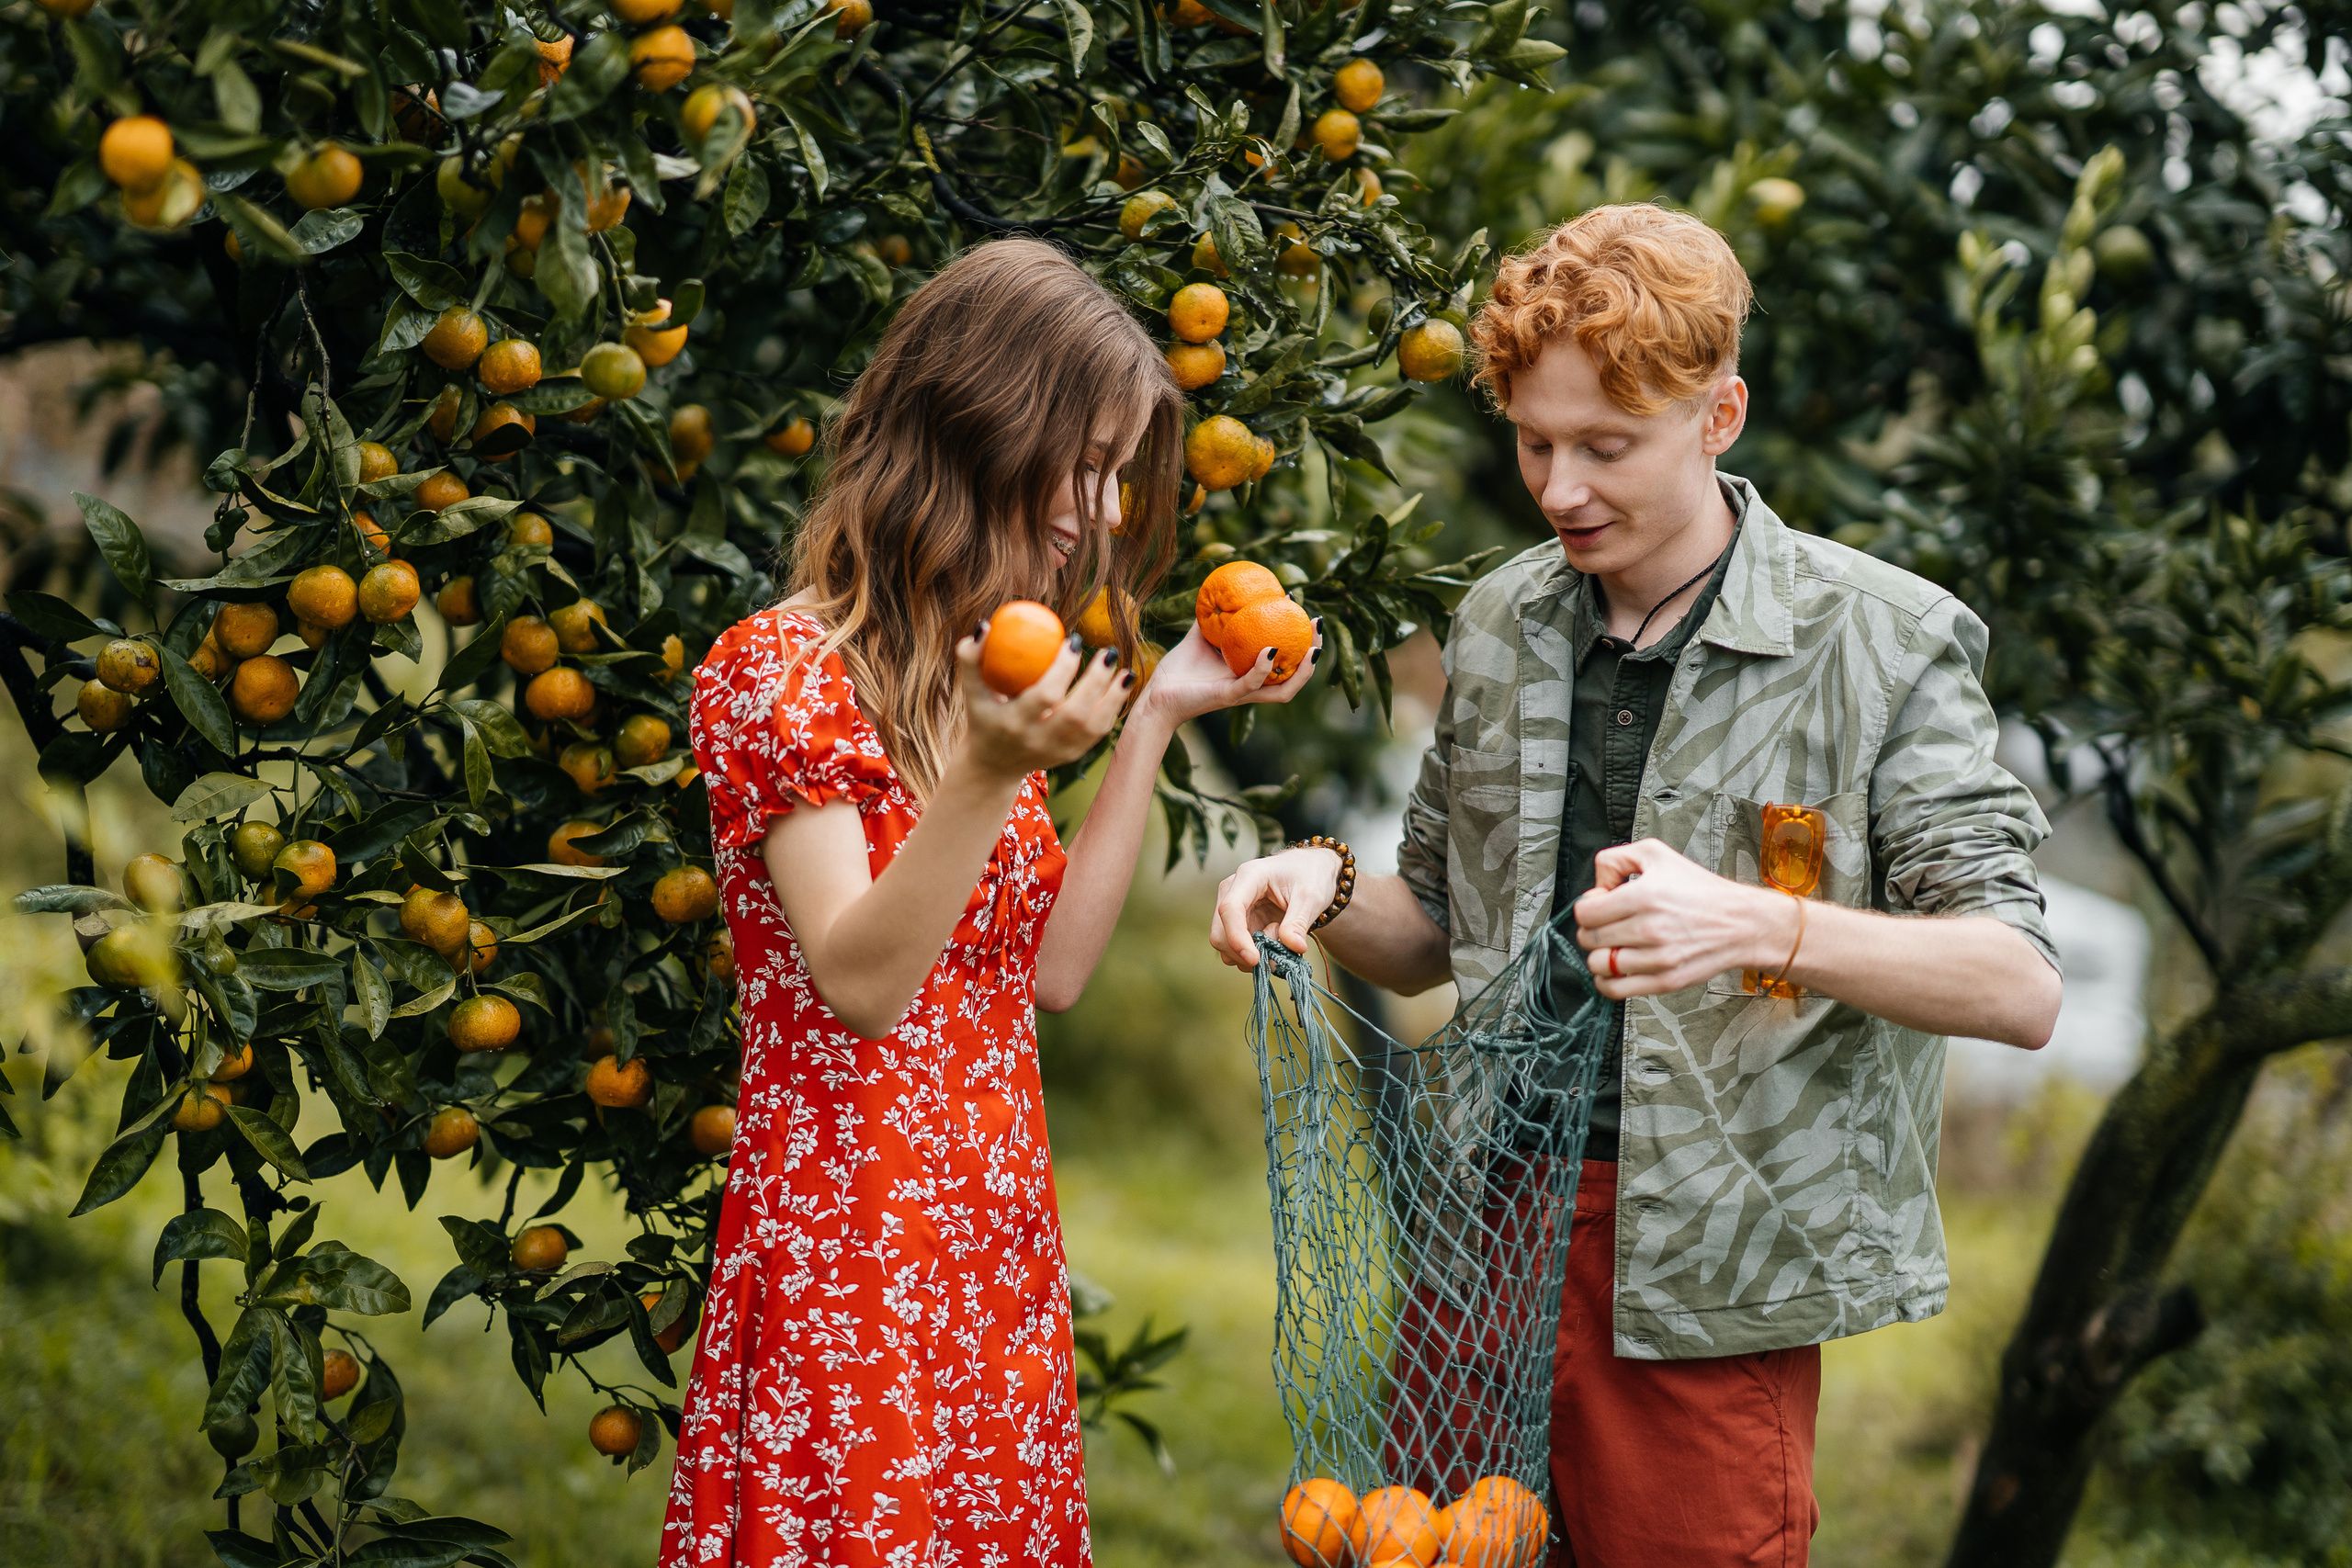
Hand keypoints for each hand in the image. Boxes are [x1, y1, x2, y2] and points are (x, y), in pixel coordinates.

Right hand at [953, 630, 1131, 782]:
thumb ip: (971, 658)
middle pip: (1076, 713)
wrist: (993, 764)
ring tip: (1125, 671)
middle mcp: (1037, 741)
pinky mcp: (1071, 756)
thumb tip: (985, 625)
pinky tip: (1120, 687)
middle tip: (1109, 652)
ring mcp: (1057, 752)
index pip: (1045, 696)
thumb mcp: (972, 691)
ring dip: (1113, 698)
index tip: (1074, 640)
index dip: (1063, 669)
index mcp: (1013, 723)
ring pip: (1093, 727)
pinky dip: (1112, 710)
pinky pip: (1098, 733)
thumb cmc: (984, 716)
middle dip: (1097, 681)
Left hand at [1132, 622, 1321, 727]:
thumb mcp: (1199, 640)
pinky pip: (1251, 684)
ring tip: (1312, 647)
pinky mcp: (1227, 696)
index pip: (1285, 659)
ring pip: (1284, 690)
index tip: (1304, 610)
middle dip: (1313, 654)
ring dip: (1303, 671)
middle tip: (1318, 626)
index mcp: (1249, 674)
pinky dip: (1263, 669)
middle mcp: (1251, 686)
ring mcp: (1241, 694)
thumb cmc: (1178, 672)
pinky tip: (1272, 649)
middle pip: (1295, 677)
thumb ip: (1211, 621)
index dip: (1300, 638)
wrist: (1156, 695)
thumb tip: (1217, 594)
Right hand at [1208, 845, 1342, 968]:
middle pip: (1220, 932)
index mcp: (1249, 876)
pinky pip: (1236, 948)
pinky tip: (1273, 941)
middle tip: (1277, 951)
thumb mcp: (1311, 897)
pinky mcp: (1238, 922)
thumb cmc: (1310, 875)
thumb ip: (1299, 923)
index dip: (1237, 937)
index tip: (1254, 959)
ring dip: (1251, 954)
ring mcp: (1233, 908)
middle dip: (1244, 952)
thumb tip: (1294, 947)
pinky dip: (1254, 954)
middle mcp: (1232, 891)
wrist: (1311, 870)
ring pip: (1225, 945)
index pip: (1230, 909)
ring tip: (1279, 938)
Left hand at [1572, 838, 1788, 998]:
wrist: (1742, 923)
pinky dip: (1606, 981)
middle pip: (1589, 938)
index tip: (1600, 906)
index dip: (1588, 907)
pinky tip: (1616, 968)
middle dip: (1593, 930)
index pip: (1585, 912)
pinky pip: (1615, 990)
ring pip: (1598, 965)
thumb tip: (1594, 889)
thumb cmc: (1700, 889)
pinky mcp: (1665, 981)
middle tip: (1610, 925)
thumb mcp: (1656, 854)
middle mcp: (1649, 928)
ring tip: (1616, 945)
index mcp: (1643, 895)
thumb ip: (1614, 860)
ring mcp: (1657, 958)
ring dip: (1600, 955)